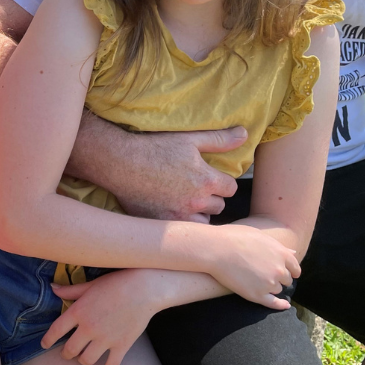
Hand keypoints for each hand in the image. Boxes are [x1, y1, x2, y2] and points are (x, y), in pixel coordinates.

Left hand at [41, 270, 159, 364]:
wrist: (144, 289)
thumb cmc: (115, 283)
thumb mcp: (90, 285)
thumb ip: (70, 290)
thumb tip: (52, 287)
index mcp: (78, 311)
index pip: (56, 330)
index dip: (47, 340)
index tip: (44, 344)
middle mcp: (89, 328)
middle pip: (70, 349)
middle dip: (65, 354)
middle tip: (66, 353)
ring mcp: (105, 339)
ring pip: (86, 360)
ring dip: (81, 361)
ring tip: (81, 359)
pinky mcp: (121, 346)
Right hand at [79, 121, 245, 221]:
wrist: (120, 162)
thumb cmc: (154, 147)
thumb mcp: (189, 139)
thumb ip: (219, 139)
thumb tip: (244, 134)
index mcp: (207, 180)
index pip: (231, 188)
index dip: (221, 182)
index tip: (210, 177)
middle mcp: (196, 201)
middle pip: (219, 206)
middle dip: (211, 197)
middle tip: (196, 187)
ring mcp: (179, 215)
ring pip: (203, 221)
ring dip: (198, 212)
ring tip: (184, 200)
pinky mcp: (163, 224)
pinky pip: (183, 230)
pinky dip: (181, 222)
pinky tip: (171, 209)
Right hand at [205, 223, 298, 308]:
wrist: (215, 248)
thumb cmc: (233, 237)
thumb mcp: (259, 236)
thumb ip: (278, 246)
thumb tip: (293, 252)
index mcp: (282, 254)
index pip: (294, 267)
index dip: (291, 270)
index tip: (288, 272)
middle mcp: (279, 270)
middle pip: (286, 279)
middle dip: (279, 277)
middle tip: (266, 273)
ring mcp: (269, 283)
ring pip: (277, 289)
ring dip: (271, 286)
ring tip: (256, 279)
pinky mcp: (257, 295)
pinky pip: (273, 303)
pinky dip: (280, 305)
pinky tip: (284, 305)